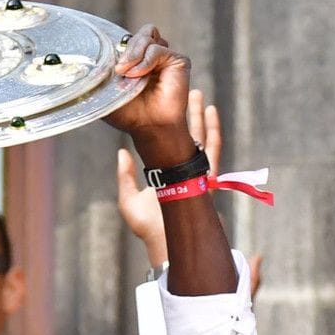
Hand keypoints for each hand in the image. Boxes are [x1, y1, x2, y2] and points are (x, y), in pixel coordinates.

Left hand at [104, 25, 193, 160]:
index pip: (126, 39)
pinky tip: (140, 75)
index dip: (118, 48)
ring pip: (147, 36)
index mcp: (135, 59)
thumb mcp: (108, 90)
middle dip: (126, 50)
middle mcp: (150, 56)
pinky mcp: (178, 61)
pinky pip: (158, 48)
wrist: (150, 128)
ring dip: (134, 53)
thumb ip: (101, 73)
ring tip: (128, 74)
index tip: (110, 66)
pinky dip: (146, 60)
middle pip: (137, 35)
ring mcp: (164, 57)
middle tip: (119, 70)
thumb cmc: (130, 114)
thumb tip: (89, 61)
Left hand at [115, 88, 219, 259]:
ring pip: (201, 138)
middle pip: (187, 137)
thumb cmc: (148, 227)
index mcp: (167, 175)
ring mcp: (197, 174)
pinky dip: (213, 130)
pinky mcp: (206, 178)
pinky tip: (212, 112)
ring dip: (200, 116)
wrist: (164, 242)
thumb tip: (121, 153)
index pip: (170, 145)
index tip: (166, 107)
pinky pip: (212, 150)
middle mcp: (184, 172)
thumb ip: (126, 176)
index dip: (170, 126)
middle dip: (188, 114)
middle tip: (186, 92)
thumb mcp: (129, 199)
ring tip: (199, 94)